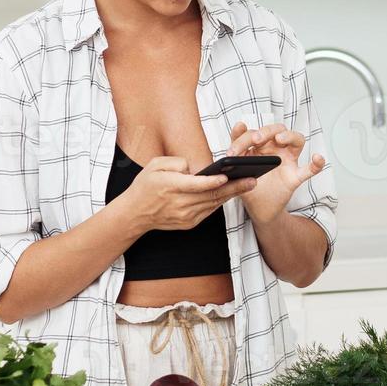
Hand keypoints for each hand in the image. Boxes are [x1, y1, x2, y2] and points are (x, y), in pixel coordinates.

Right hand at [120, 156, 256, 231]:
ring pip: (213, 204)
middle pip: (211, 196)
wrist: (134, 214)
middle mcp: (179, 203)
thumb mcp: (154, 165)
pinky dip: (221, 201)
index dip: (212, 182)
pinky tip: (232, 193)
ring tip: (248, 184)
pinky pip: (209, 211)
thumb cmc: (145, 186)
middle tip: (252, 180)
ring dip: (232, 195)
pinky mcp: (189, 223)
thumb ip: (175, 162)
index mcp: (170, 187)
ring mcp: (185, 216)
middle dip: (234, 188)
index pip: (195, 185)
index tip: (226, 176)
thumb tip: (194, 167)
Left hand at [226, 120, 326, 223]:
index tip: (232, 151)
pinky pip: (310, 169)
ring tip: (279, 139)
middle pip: (277, 130)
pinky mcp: (295, 176)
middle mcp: (275, 149)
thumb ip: (234, 159)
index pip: (254, 134)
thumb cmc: (249, 187)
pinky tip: (318, 158)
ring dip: (289, 136)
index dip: (242, 138)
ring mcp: (287, 161)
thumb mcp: (236, 173)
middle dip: (266, 131)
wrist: (258, 210)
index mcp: (259, 146)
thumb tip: (230, 149)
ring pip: (297, 140)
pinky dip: (316, 163)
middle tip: (256, 139)